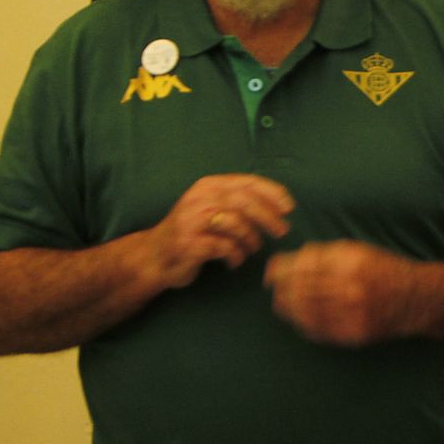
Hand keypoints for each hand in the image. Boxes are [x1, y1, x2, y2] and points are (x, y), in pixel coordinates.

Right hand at [146, 174, 294, 287]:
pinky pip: (224, 247)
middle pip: (245, 202)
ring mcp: (191, 221)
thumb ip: (239, 202)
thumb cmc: (193, 232)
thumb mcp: (213, 208)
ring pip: (236, 224)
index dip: (272, 193)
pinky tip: (234, 261)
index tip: (289, 207)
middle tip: (282, 231)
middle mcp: (199, 198)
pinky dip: (236, 255)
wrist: (154, 256)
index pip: (247, 182)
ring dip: (251, 239)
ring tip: (251, 249)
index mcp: (208, 186)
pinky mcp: (188, 244)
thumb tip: (280, 205)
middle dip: (268, 217)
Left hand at [267, 240, 417, 346]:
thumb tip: (276, 266)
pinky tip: (300, 319)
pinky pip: (318, 331)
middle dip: (281, 291)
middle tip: (274, 291)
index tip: (270, 275)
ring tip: (283, 305)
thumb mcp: (355, 251)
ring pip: (304, 313)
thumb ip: (319, 256)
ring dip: (288, 309)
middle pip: (299, 290)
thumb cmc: (380, 270)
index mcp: (349, 260)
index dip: (279, 271)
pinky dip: (303, 325)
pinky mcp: (354, 333)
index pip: (301, 266)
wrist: (415, 298)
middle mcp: (350, 286)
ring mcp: (352, 313)